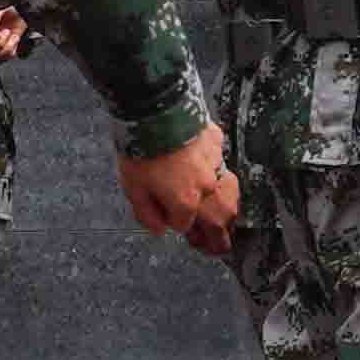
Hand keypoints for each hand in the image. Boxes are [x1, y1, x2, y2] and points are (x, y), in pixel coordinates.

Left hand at [121, 127, 239, 253]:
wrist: (155, 112)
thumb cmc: (142, 152)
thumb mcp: (134, 189)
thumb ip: (147, 214)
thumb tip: (160, 230)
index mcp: (185, 203)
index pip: (183, 225)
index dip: (175, 224)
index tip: (170, 220)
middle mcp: (206, 188)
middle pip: (218, 218)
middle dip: (216, 235)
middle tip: (217, 247)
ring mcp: (215, 165)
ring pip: (225, 190)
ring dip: (222, 203)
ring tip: (218, 210)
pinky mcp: (216, 143)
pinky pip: (217, 160)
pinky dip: (212, 165)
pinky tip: (202, 162)